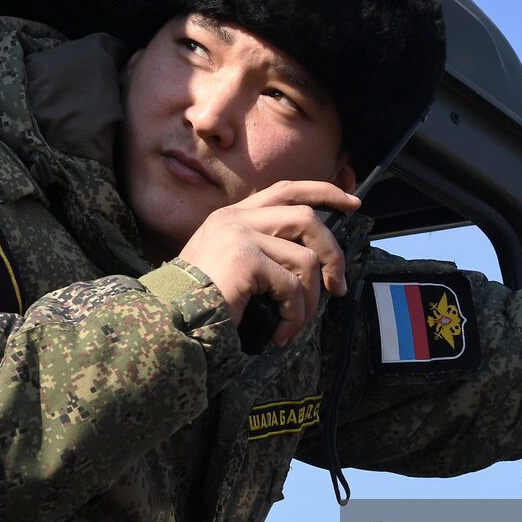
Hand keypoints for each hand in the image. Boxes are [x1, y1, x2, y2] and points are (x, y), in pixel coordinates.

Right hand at [179, 180, 361, 346]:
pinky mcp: (246, 259)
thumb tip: (311, 264)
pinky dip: (294, 315)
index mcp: (232, 216)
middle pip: (306, 219)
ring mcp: (240, 235)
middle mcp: (235, 219)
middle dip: (331, 254)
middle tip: (336, 287)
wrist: (169, 322)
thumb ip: (262, 253)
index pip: (286, 189)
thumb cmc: (200, 305)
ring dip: (310, 298)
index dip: (323, 192)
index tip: (352, 201)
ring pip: (304, 257)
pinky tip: (281, 332)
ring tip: (295, 322)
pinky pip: (292, 286)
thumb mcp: (231, 268)